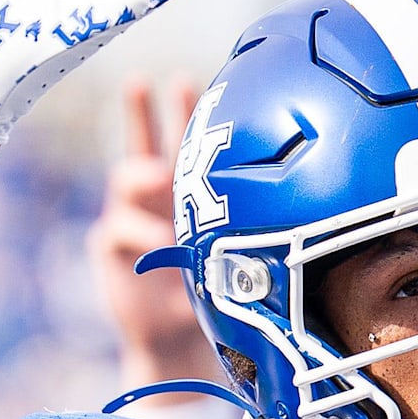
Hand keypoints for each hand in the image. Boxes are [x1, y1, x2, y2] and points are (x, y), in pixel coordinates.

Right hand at [88, 76, 223, 392]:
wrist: (179, 339)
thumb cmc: (216, 290)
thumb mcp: (237, 252)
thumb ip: (254, 225)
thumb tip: (307, 198)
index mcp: (188, 190)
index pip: (187, 142)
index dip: (188, 110)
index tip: (196, 79)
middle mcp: (155, 195)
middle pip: (144, 141)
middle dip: (143, 110)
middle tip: (143, 81)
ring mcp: (129, 216)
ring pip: (123, 176)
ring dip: (140, 171)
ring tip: (158, 175)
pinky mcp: (110, 246)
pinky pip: (116, 227)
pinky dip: (139, 230)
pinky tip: (159, 240)